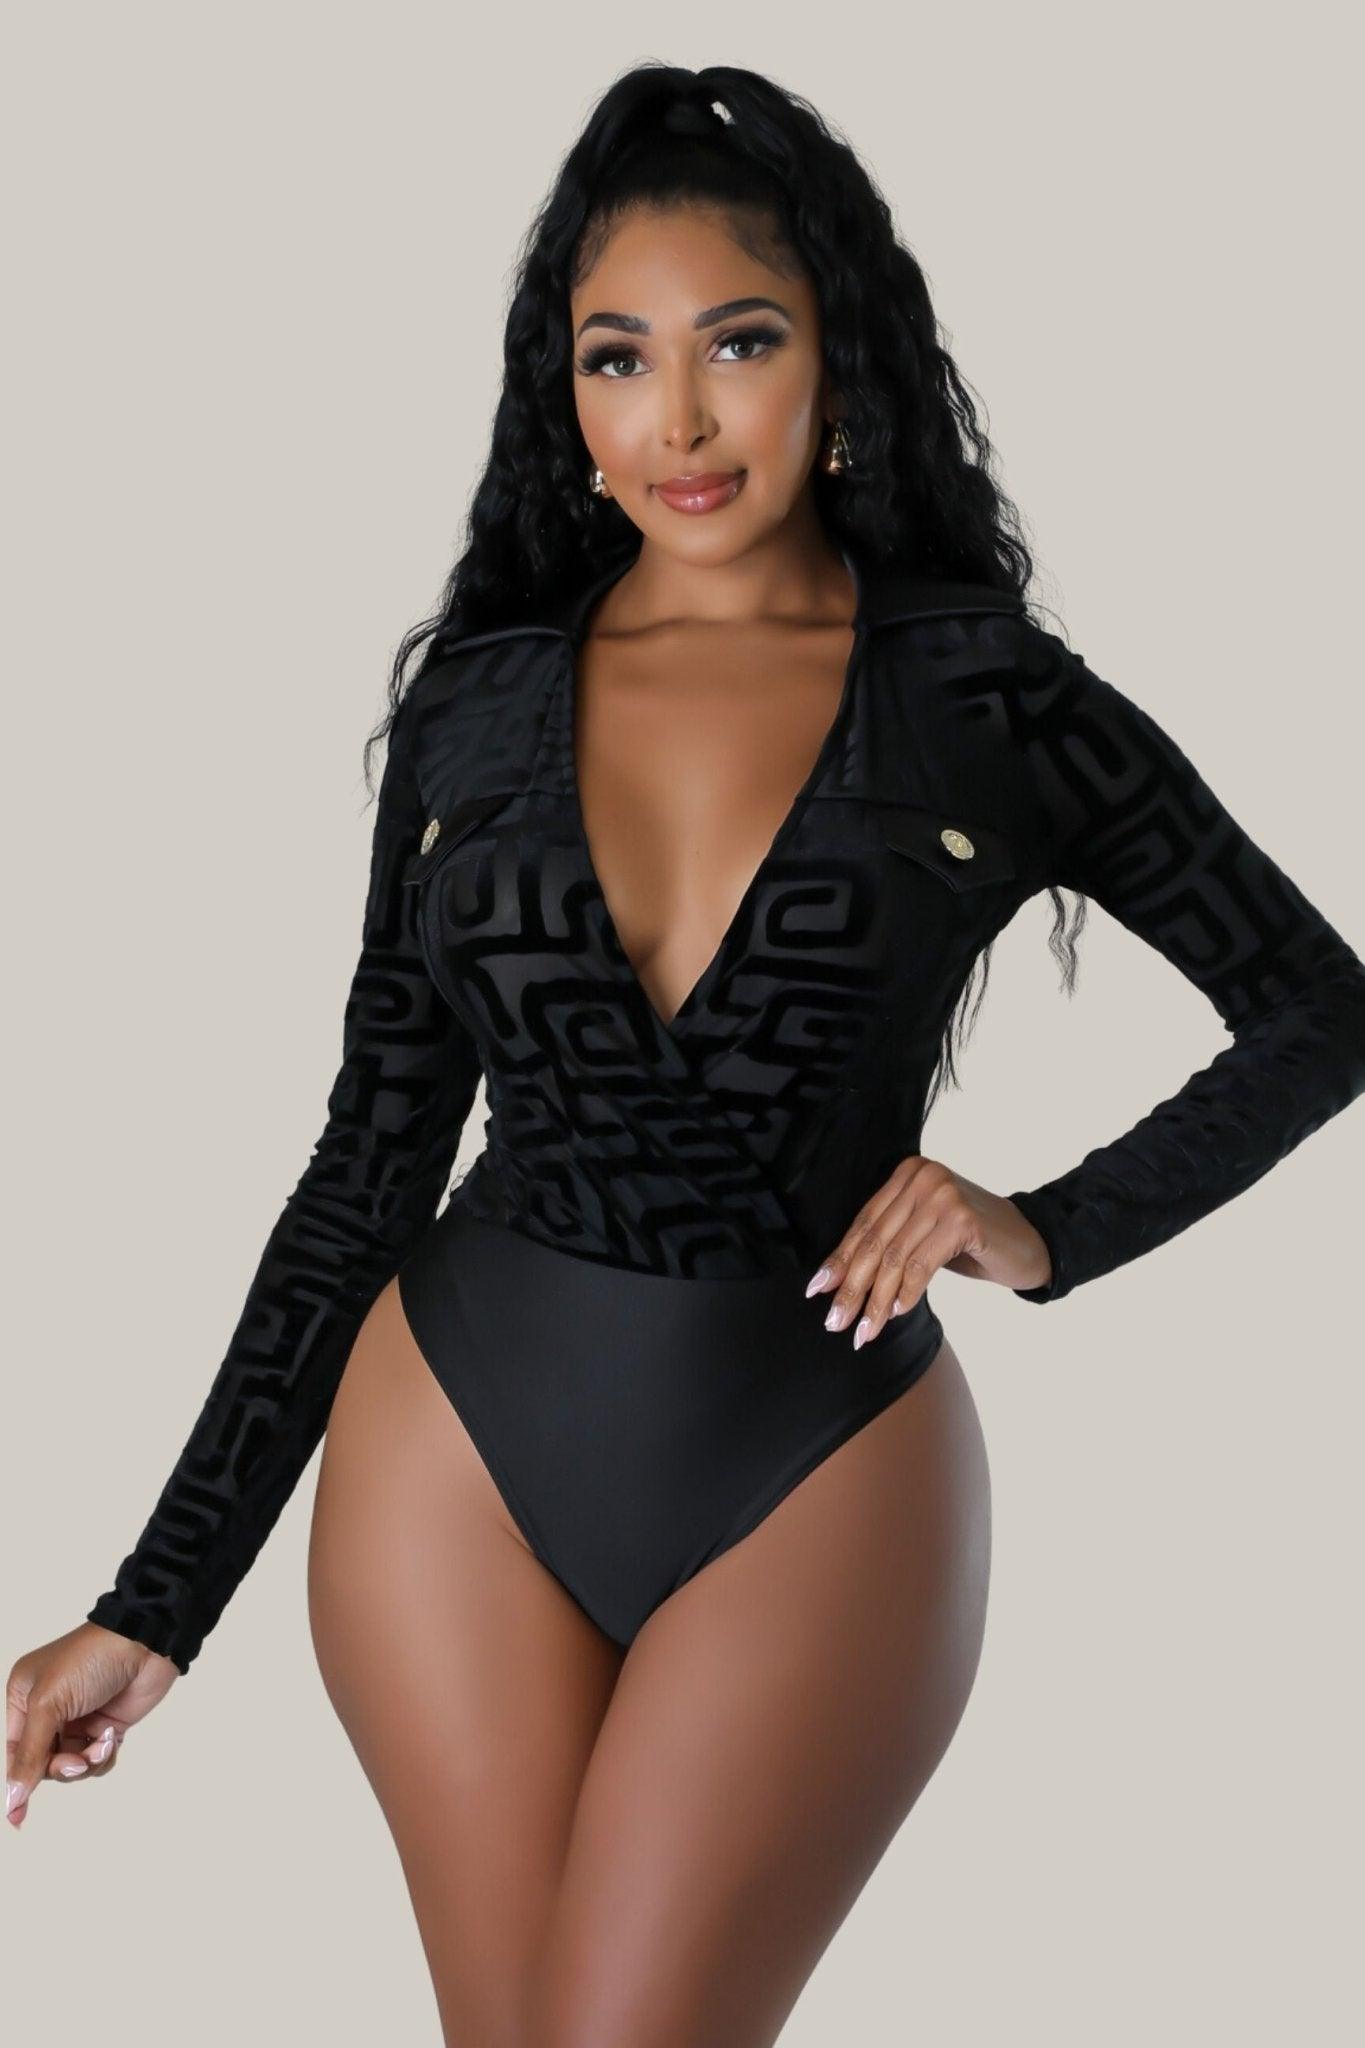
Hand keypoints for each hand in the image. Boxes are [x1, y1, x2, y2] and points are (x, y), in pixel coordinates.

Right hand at [6, 1622, 178, 1828]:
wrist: (144, 1642)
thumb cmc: (91, 1658)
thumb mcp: (50, 1703)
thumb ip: (30, 1753)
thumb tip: (13, 1797)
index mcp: (24, 1695)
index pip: (15, 1750)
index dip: (17, 1782)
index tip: (16, 1817)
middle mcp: (48, 1709)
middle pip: (42, 1763)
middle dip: (60, 1767)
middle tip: (78, 1761)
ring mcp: (78, 1718)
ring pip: (71, 1765)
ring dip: (86, 1762)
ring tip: (102, 1743)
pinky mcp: (105, 1725)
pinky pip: (96, 1760)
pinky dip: (103, 1756)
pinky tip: (112, 1737)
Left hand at [804, 1155, 1052, 1346]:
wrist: (1030, 1241)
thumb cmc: (972, 1241)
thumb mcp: (924, 1234)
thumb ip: (889, 1244)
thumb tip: (837, 1280)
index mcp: (907, 1174)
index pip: (865, 1223)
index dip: (839, 1260)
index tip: (818, 1291)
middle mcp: (923, 1177)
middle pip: (876, 1241)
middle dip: (852, 1287)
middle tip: (836, 1322)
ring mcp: (944, 1195)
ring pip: (895, 1258)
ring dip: (876, 1300)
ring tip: (865, 1330)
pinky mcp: (963, 1219)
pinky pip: (922, 1265)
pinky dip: (906, 1293)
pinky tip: (895, 1312)